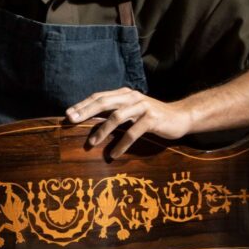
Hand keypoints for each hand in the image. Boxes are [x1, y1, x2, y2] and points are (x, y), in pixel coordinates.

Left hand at [65, 88, 192, 158]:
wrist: (180, 117)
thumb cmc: (151, 116)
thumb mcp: (132, 110)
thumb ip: (115, 110)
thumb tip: (90, 120)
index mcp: (124, 94)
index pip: (99, 96)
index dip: (82, 105)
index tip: (68, 114)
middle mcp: (132, 97)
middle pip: (104, 102)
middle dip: (85, 111)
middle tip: (71, 121)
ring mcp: (142, 107)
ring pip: (117, 116)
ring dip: (102, 131)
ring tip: (91, 144)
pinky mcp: (152, 119)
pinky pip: (133, 132)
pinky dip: (122, 144)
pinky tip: (114, 154)